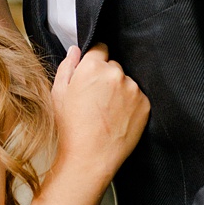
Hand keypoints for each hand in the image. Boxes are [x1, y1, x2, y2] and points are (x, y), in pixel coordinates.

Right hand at [49, 44, 148, 185]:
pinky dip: (129, 104)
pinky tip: (117, 117)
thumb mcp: (58, 93)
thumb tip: (76, 50)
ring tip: (106, 111)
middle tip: (95, 97)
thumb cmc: (71, 127)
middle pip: (113, 66)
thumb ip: (67, 66)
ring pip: (126, 82)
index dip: (94, 59)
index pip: (99, 48)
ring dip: (119, 90)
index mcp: (92, 67)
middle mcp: (116, 74)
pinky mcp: (145, 104)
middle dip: (105, 76)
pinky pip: (137, 96)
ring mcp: (133, 89)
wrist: (90, 157)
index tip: (92, 70)